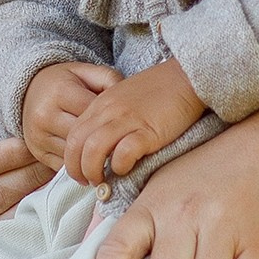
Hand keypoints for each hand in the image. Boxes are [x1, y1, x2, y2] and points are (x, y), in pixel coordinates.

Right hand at [19, 60, 119, 169]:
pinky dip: (81, 165)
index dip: (112, 119)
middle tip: (125, 145)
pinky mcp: (37, 152)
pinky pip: (64, 165)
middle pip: (84, 137)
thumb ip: (109, 79)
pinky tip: (93, 160)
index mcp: (60, 92)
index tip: (126, 124)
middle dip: (105, 141)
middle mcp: (45, 115)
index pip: (93, 112)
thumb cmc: (65, 82)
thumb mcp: (86, 72)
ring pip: (75, 155)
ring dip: (94, 157)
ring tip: (112, 154)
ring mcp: (38, 136)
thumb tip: (127, 101)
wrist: (30, 91)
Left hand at [63, 57, 207, 189]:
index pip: (72, 135)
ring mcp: (128, 119)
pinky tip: (126, 169)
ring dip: (93, 171)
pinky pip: (124, 152)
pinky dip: (120, 166)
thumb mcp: (123, 99)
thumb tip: (100, 150)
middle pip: (76, 144)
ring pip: (93, 149)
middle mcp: (109, 111)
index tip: (79, 172)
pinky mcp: (148, 130)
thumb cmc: (159, 92)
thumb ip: (109, 119)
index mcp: (101, 104)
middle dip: (76, 169)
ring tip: (102, 181)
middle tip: (87, 182)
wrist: (186, 77)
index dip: (71, 158)